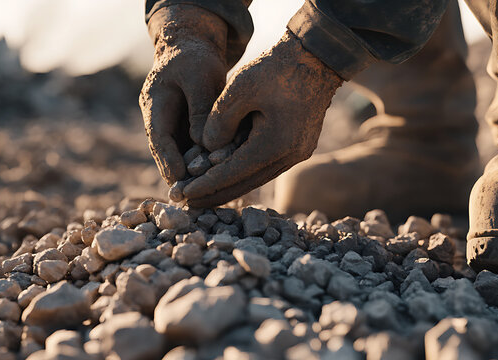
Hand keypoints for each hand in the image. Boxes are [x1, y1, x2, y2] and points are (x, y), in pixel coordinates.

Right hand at [139, 5, 227, 184]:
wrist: (191, 47)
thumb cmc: (196, 58)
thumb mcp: (201, 76)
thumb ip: (201, 108)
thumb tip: (205, 144)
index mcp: (154, 102)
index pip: (158, 135)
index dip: (167, 158)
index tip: (177, 177)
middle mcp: (158, 117)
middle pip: (166, 151)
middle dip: (175, 174)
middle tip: (187, 198)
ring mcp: (169, 124)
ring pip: (178, 153)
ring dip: (188, 173)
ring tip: (200, 196)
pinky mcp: (184, 128)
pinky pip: (190, 148)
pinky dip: (199, 163)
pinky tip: (212, 180)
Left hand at [183, 31, 343, 206]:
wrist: (315, 58)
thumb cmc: (276, 69)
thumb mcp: (240, 88)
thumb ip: (218, 121)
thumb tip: (206, 150)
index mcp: (274, 145)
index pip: (231, 174)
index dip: (204, 185)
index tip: (181, 193)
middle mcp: (288, 156)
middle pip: (244, 185)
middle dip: (213, 195)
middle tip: (186, 203)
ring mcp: (296, 154)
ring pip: (255, 179)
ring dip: (228, 187)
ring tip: (201, 194)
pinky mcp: (297, 147)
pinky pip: (265, 167)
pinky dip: (243, 173)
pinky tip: (226, 175)